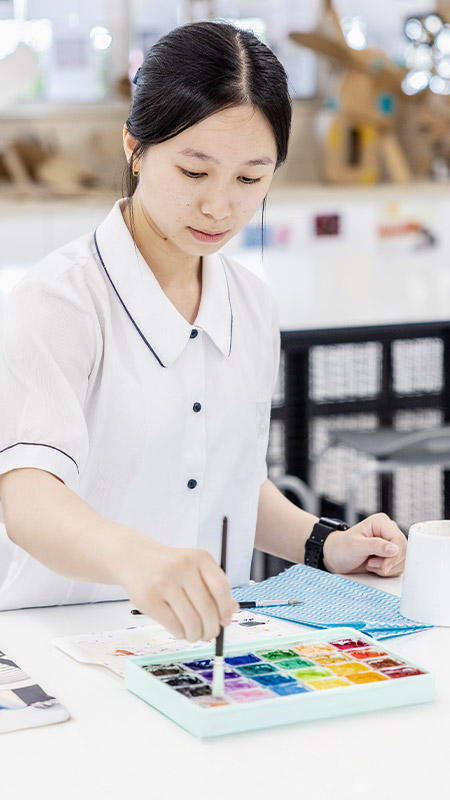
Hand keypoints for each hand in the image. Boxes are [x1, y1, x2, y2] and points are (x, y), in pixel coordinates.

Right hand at [119, 538, 238, 641]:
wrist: (134, 557)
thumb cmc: (169, 566)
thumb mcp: (194, 567)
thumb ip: (213, 586)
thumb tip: (231, 612)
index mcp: (200, 557)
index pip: (221, 589)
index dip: (226, 610)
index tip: (225, 621)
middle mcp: (183, 566)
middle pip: (208, 608)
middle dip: (212, 628)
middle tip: (210, 634)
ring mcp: (164, 582)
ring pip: (191, 621)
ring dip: (196, 634)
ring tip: (194, 634)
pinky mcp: (148, 598)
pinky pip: (173, 625)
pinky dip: (181, 634)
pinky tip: (180, 630)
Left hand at [322, 513, 405, 576]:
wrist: (335, 557)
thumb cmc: (341, 547)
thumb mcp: (356, 546)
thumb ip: (375, 546)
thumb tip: (394, 548)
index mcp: (381, 522)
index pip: (398, 539)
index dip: (394, 555)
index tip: (385, 566)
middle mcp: (388, 532)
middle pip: (403, 550)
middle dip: (388, 562)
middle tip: (371, 563)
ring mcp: (390, 544)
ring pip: (402, 560)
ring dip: (386, 567)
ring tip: (369, 564)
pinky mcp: (390, 555)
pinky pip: (398, 567)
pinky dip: (386, 571)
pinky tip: (373, 567)